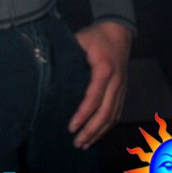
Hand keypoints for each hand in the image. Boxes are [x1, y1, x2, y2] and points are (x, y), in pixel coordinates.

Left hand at [68, 21, 131, 148]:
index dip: (83, 115)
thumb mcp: (80, 40)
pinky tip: (98, 133)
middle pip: (106, 112)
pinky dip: (108, 125)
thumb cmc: (95, 36)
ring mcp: (122, 87)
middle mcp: (116, 81)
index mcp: (104, 69)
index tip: (71, 127)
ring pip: (113, 115)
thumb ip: (67, 54)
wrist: (118, 29)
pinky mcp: (124, 89)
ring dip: (100, 132)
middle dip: (91, 130)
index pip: (94, 98)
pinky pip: (117, 111)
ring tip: (86, 143)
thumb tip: (47, 69)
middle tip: (77, 143)